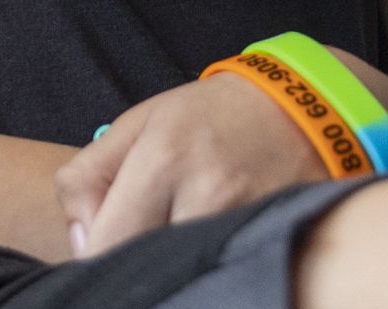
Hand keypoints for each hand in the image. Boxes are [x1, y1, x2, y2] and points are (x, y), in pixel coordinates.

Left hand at [55, 73, 327, 256]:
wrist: (305, 107)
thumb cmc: (210, 117)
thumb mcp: (138, 124)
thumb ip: (89, 176)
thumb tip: (82, 244)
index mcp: (163, 159)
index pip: (107, 245)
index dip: (96, 260)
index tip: (101, 254)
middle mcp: (207, 195)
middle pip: (148, 271)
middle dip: (135, 271)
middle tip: (137, 255)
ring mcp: (247, 223)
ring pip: (186, 278)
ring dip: (174, 272)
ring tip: (174, 250)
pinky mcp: (274, 242)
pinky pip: (223, 277)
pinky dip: (208, 274)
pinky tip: (206, 256)